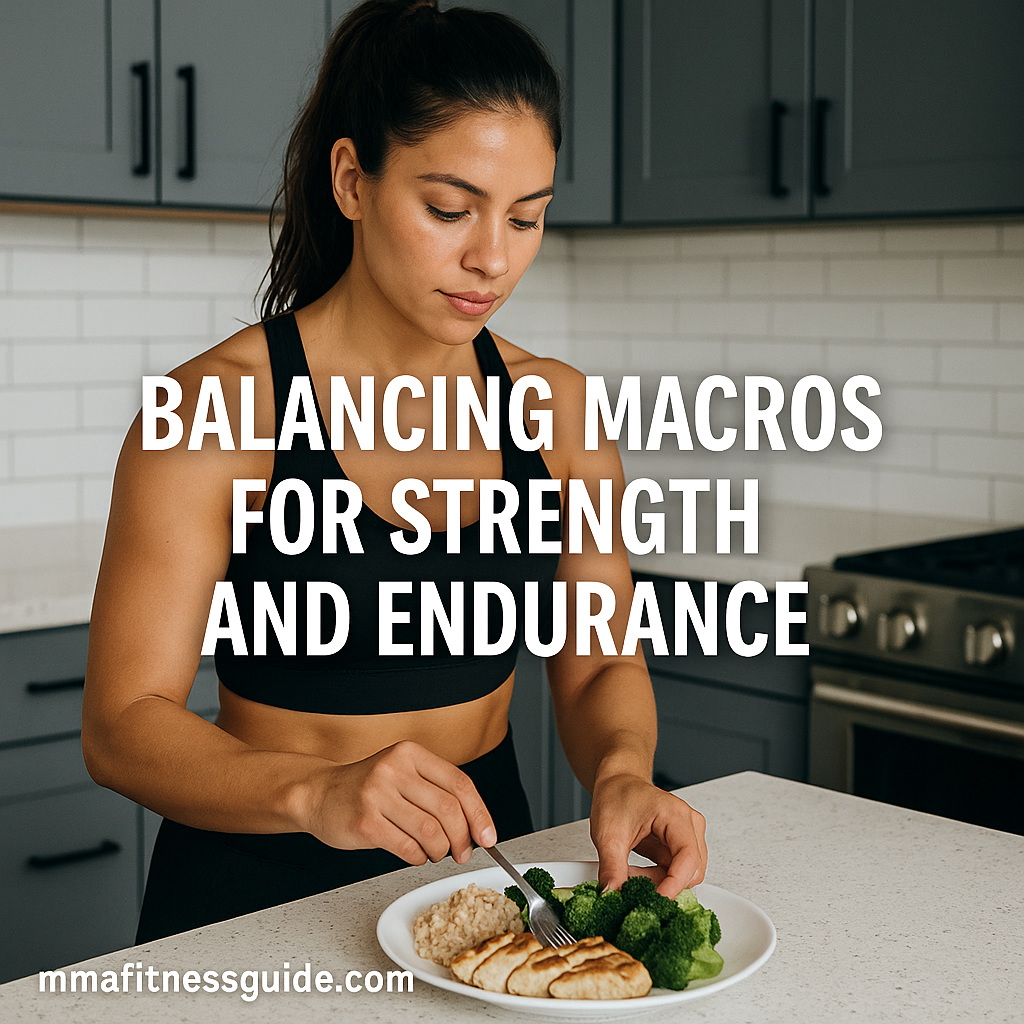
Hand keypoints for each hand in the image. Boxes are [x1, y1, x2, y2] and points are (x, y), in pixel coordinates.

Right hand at [302, 740, 496, 865]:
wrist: (318, 793)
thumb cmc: (367, 788)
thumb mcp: (402, 772)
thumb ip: (435, 790)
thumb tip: (476, 825)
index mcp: (411, 753)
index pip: (460, 783)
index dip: (480, 813)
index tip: (488, 836)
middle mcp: (395, 769)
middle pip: (449, 810)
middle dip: (463, 838)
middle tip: (463, 852)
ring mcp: (378, 794)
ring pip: (431, 832)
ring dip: (440, 851)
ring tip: (436, 853)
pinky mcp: (365, 822)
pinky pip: (407, 848)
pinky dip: (419, 858)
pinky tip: (415, 855)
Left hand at [589, 774, 706, 897]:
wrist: (618, 782)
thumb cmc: (617, 794)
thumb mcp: (608, 833)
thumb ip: (611, 866)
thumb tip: (612, 894)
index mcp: (676, 815)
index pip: (688, 859)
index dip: (673, 885)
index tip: (654, 901)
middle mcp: (689, 824)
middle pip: (692, 870)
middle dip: (662, 884)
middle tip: (631, 884)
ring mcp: (687, 834)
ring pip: (685, 875)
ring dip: (658, 882)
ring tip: (629, 874)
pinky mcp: (680, 844)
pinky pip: (675, 871)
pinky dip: (656, 878)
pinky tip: (635, 872)